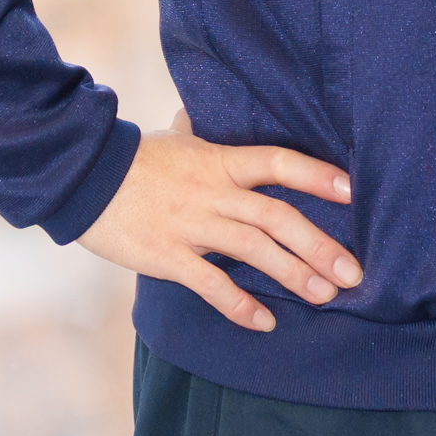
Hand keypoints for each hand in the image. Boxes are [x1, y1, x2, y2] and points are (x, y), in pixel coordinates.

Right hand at [78, 119, 361, 330]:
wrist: (82, 177)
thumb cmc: (136, 158)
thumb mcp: (179, 139)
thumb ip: (201, 131)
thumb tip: (203, 113)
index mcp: (221, 160)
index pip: (279, 163)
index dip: (318, 176)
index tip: (353, 192)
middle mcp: (213, 192)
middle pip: (277, 217)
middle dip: (319, 246)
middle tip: (354, 274)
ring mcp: (191, 225)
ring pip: (253, 250)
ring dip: (293, 274)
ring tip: (324, 296)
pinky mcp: (167, 256)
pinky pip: (210, 284)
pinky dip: (239, 305)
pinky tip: (265, 322)